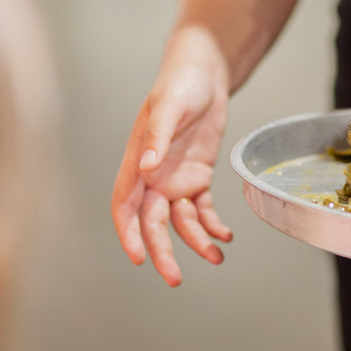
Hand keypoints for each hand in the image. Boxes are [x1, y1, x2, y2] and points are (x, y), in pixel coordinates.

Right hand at [111, 26, 231, 285]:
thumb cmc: (179, 83)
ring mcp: (176, 178)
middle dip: (162, 251)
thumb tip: (147, 167)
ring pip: (181, 221)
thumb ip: (158, 136)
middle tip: (175, 278)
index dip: (129, 233)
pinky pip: (203, 209)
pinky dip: (213, 225)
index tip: (138, 256)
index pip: (125, 205)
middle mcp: (154, 176)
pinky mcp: (198, 176)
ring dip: (196, 241)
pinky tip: (225, 236)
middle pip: (153, 222)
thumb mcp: (169, 105)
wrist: (205, 73)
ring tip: (216, 257)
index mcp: (138, 161)